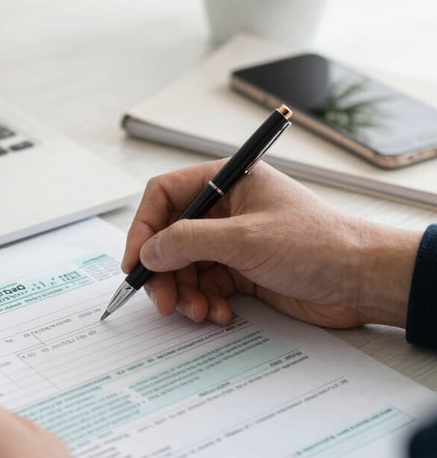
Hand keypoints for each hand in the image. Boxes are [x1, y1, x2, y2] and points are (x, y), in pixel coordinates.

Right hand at [122, 160, 421, 328]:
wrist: (362, 281)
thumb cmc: (318, 243)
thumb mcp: (245, 238)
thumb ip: (189, 241)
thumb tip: (149, 251)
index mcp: (226, 182)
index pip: (166, 195)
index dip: (144, 227)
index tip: (135, 260)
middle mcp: (224, 209)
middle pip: (170, 236)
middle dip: (164, 270)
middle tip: (162, 300)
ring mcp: (232, 241)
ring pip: (185, 266)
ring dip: (185, 292)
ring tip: (198, 312)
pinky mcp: (241, 270)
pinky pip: (205, 285)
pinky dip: (204, 302)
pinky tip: (218, 314)